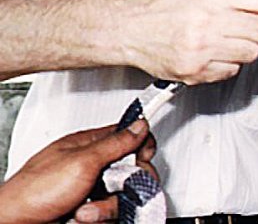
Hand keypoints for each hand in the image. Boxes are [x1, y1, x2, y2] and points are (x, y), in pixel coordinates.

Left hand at [0, 119, 155, 223]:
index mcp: (89, 145)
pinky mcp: (90, 211)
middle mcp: (92, 166)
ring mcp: (91, 190)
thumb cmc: (34, 192)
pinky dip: (100, 218)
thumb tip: (139, 125)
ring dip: (108, 206)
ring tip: (85, 210)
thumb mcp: (81, 161)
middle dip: (127, 183)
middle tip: (115, 186)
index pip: (128, 136)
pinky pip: (112, 214)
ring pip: (123, 195)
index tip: (142, 157)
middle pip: (132, 169)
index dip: (141, 146)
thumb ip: (115, 143)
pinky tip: (82, 217)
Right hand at [119, 0, 257, 83]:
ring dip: (250, 49)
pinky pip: (231, 71)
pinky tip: (213, 53)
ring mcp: (202, 48)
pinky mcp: (195, 71)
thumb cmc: (161, 5)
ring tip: (231, 41)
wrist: (126, 26)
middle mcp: (209, 19)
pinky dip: (229, 64)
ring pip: (251, 54)